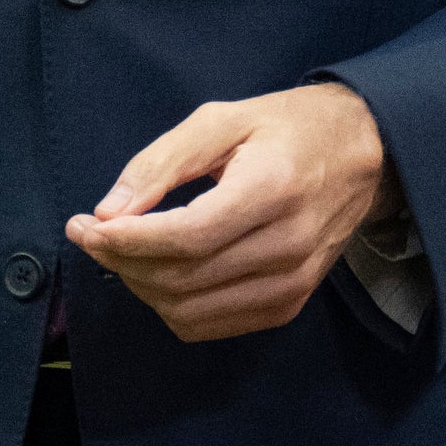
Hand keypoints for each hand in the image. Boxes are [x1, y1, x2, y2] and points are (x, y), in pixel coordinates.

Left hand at [65, 82, 392, 342]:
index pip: (186, 237)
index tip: (86, 225)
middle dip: (120, 261)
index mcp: (274, 188)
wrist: (360, 154)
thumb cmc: (284, 129)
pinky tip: (158, 271)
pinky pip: (209, 325)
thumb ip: (161, 163)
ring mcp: (292, 283)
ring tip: (122, 251)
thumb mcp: (220, 120)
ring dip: (140, 286)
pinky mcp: (288, 304)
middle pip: (182, 279)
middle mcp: (289, 244)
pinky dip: (170, 306)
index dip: (126, 240)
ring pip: (190, 311)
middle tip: (92, 232)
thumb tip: (108, 212)